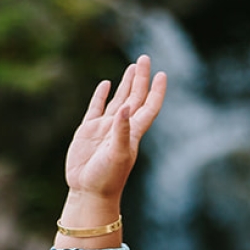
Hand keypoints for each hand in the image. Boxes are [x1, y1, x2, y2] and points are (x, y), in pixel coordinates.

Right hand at [63, 55, 167, 203]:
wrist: (88, 191)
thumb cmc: (107, 177)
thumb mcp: (117, 154)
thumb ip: (122, 130)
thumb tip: (126, 106)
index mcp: (133, 132)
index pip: (149, 106)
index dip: (157, 91)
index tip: (162, 73)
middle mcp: (121, 127)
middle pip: (135, 97)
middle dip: (140, 78)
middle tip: (144, 57)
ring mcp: (105, 128)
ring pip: (118, 99)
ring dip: (126, 83)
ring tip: (132, 67)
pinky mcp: (88, 131)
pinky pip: (96, 107)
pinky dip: (101, 95)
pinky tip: (106, 84)